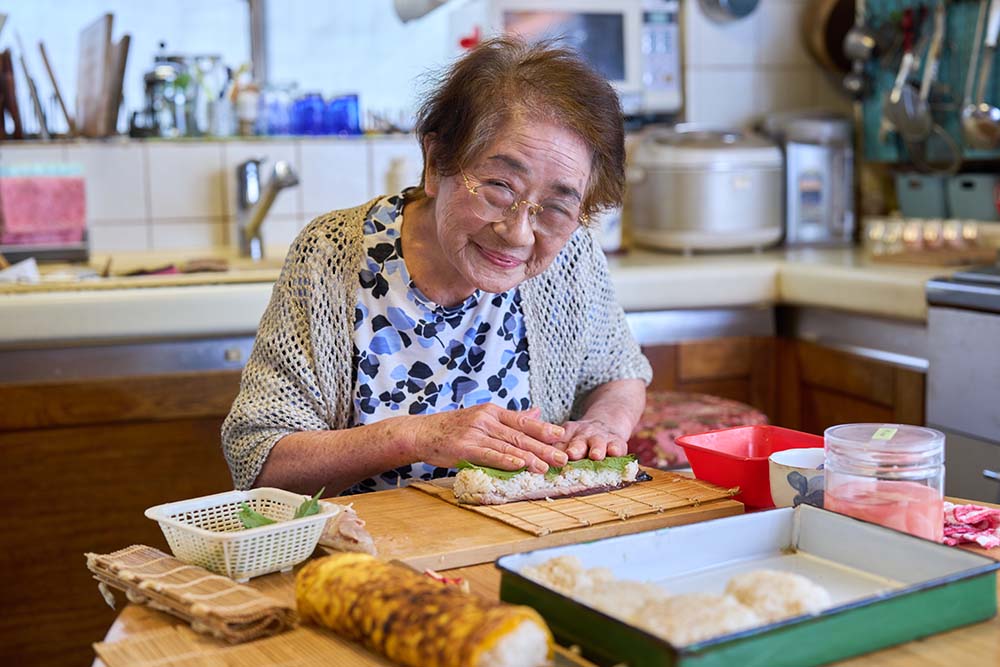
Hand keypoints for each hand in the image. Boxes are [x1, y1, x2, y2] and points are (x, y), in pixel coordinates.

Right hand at [404, 405, 568, 472]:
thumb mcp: (483, 418)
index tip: (562, 436)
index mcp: (492, 412)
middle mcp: (486, 420)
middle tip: (563, 457)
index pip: (523, 421)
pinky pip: (489, 454)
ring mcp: (475, 432)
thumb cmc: (453, 429)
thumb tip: (537, 412)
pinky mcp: (464, 447)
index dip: (544, 429)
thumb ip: (511, 418)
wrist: (421, 433)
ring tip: (547, 466)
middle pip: (520, 435)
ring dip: (529, 457)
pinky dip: (505, 460)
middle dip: (544, 447)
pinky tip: (519, 465)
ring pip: (508, 446)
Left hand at [558, 419, 629, 461]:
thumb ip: (557, 450)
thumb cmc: (581, 439)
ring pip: (598, 442)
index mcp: (567, 434)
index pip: (559, 443)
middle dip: (575, 448)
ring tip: (596, 455)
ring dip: (596, 449)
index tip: (551, 456)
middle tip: (572, 454)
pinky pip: (617, 445)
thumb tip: (542, 466)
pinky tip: (614, 452)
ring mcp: (600, 438)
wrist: (605, 423)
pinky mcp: (617, 442)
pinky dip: (616, 449)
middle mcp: (583, 435)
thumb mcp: (567, 439)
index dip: (556, 449)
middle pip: (578, 442)